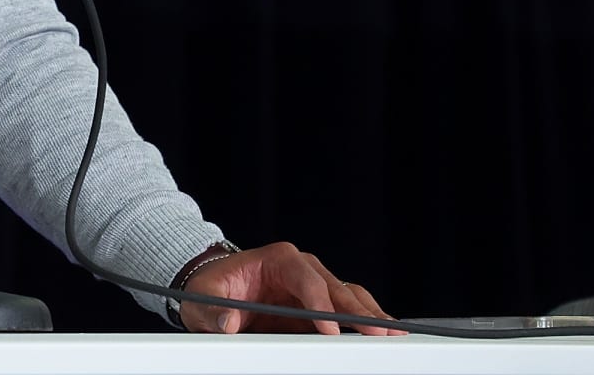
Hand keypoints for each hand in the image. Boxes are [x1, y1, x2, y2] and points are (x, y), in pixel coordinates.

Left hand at [178, 241, 402, 335]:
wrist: (216, 290)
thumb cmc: (211, 289)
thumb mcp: (203, 298)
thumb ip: (212, 310)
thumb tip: (227, 322)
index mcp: (277, 258)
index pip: (305, 278)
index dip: (319, 303)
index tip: (329, 328)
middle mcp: (302, 268)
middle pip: (336, 287)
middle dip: (356, 311)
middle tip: (377, 333)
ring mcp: (315, 286)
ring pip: (350, 296)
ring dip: (370, 315)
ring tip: (390, 335)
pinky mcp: (321, 305)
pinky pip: (349, 310)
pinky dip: (366, 321)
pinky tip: (382, 334)